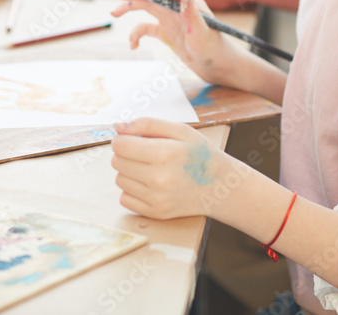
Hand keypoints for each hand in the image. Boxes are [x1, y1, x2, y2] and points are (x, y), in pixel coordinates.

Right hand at [110, 0, 237, 86]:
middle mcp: (178, 9)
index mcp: (189, 3)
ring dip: (131, 9)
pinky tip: (133, 46)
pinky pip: (147, 29)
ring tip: (114, 13)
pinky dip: (137, 35)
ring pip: (146, 10)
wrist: (218, 68)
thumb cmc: (214, 50)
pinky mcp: (167, 33)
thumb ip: (192, 14)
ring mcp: (172, 20)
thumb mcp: (202, 33)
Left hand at [111, 117, 236, 218]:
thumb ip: (147, 124)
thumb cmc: (200, 155)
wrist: (220, 187)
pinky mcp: (155, 213)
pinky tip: (150, 184)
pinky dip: (133, 190)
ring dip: (129, 172)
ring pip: (119, 180)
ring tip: (151, 168)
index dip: (123, 138)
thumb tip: (117, 127)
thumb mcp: (181, 130)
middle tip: (146, 153)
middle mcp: (159, 179)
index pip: (120, 145)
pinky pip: (124, 198)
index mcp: (165, 154)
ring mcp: (156, 199)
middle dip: (127, 154)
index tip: (134, 139)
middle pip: (117, 162)